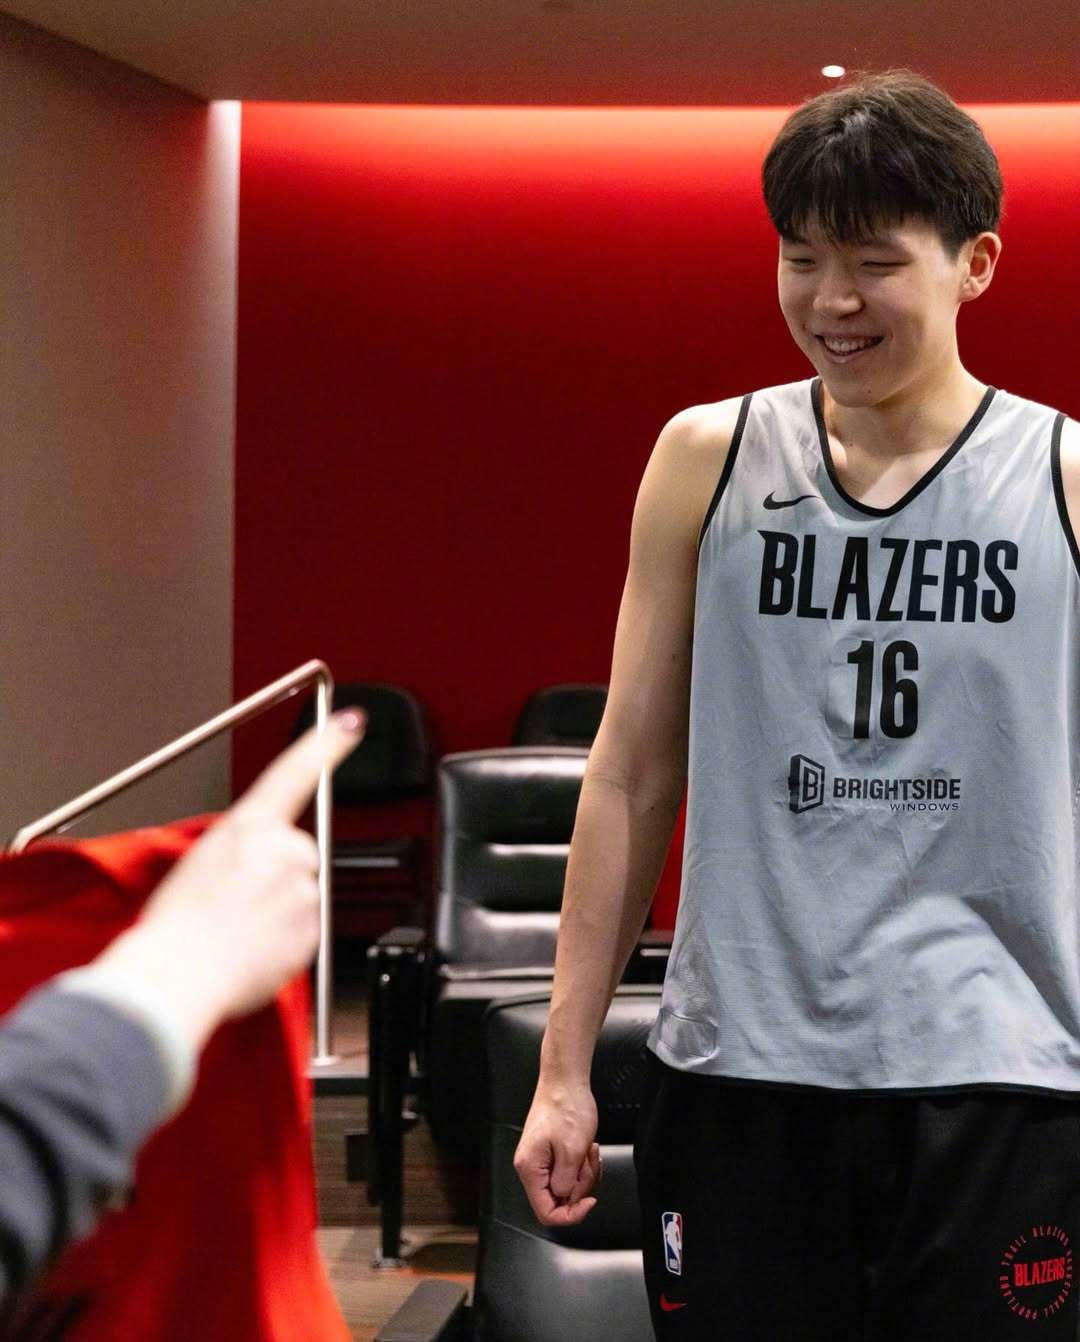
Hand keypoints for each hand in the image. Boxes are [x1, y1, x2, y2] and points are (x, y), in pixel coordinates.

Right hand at [90, 709, 365, 1045]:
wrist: (179, 973)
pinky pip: (305, 928)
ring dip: (278, 909)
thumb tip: (251, 862)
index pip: (296, 771)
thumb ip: (240, 850)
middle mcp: (285, 849)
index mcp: (250, 826)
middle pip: (297, 853)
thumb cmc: (177, 924)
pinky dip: (285, 938)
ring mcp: (304, 887)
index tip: (352, 723)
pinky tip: (253, 947)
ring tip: (239, 929)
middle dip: (276, 874)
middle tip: (238, 901)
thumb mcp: (199, 862)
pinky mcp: (315, 926)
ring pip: (300, 893)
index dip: (328, 744)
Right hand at [513, 1078, 601, 1225]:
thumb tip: (566, 1199)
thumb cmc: (565, 1107)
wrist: (565, 1080)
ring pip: (567, 1185)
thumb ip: (567, 1182)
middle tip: (589, 1162)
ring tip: (589, 1150)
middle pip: (559, 1199)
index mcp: (530, 1169)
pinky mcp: (551, 1152)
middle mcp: (531, 1167)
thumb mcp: (572, 1151)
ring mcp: (541, 1159)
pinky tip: (587, 1147)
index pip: (546, 1212)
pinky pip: (569, 1171)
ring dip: (584, 1172)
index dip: (570, 1215)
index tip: (589, 1201)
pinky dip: (582, 1163)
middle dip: (581, 1185)